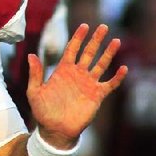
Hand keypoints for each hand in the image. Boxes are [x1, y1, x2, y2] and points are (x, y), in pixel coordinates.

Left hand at [27, 23, 126, 148]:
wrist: (55, 130)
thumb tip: (31, 55)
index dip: (78, 37)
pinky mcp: (97, 96)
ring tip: (116, 41)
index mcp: (63, 70)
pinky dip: (117, 77)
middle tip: (103, 26)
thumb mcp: (34, 91)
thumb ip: (35, 74)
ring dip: (109, 53)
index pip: (72, 49)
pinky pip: (109, 84)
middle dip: (96, 39)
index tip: (84, 26)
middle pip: (89, 52)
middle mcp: (77, 74)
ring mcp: (88, 84)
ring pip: (101, 64)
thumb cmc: (43, 111)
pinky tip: (124, 68)